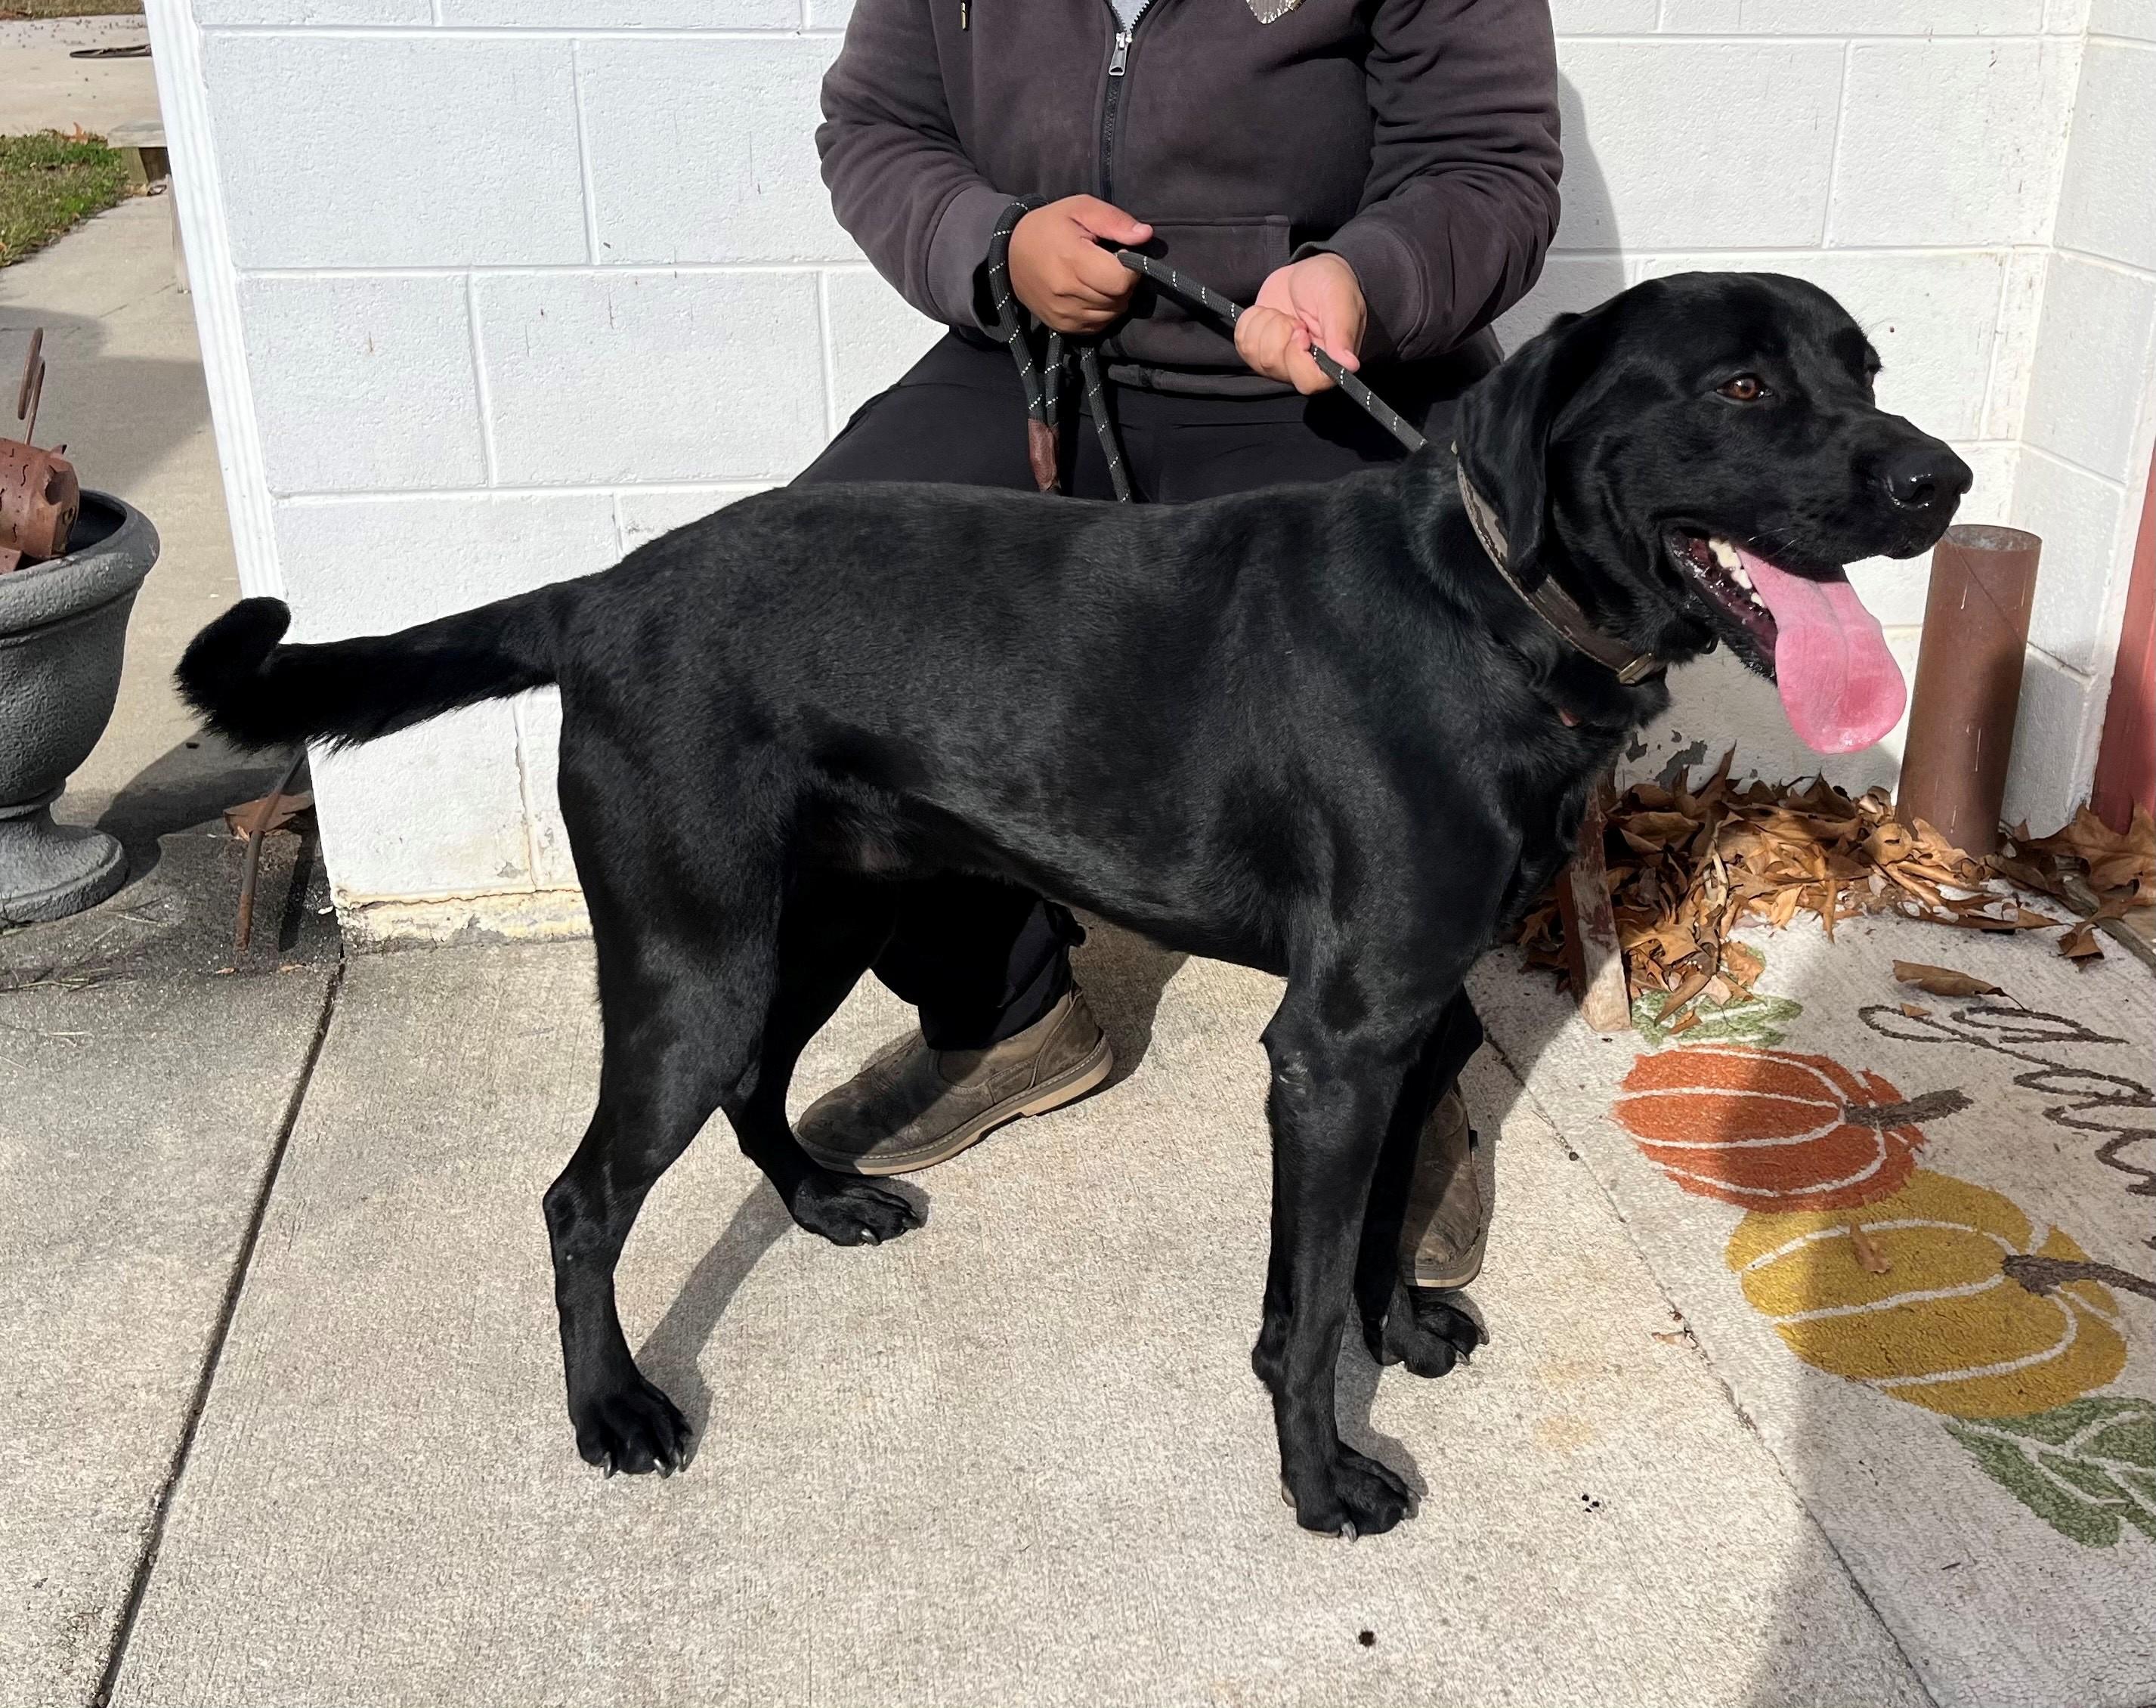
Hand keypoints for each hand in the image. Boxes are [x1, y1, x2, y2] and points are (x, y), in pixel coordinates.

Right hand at [1008, 196, 1152, 334]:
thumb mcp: (1081, 209)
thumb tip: (1145, 235)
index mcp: (1073, 261)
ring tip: (1098, 277)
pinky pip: (1098, 325)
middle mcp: (1068, 293)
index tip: (1120, 254)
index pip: (1122, 280)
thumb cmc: (1049, 226)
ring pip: (1112, 314)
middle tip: (1108, 263)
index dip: (1130, 267)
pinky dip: (1102, 311)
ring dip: (1114, 297)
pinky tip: (1091, 292)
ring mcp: (1064, 314)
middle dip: (1123, 281)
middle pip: (1120, 298)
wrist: (1010, 253)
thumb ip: (1115, 221)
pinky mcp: (1062, 327)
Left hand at [1236, 253, 1365, 393]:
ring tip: (1284, 314)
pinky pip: (1240, 341)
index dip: (1296, 357)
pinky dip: (1251, 319)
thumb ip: (1342, 334)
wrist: (1308, 274)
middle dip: (1279, 330)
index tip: (1300, 331)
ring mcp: (1277, 361)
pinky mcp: (1258, 349)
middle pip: (1272, 364)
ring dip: (1266, 322)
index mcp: (1329, 363)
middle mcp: (1302, 368)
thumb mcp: (1339, 301)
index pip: (1308, 383)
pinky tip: (1270, 313)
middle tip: (1296, 319)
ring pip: (1253, 353)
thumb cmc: (1331, 285)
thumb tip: (1350, 365)